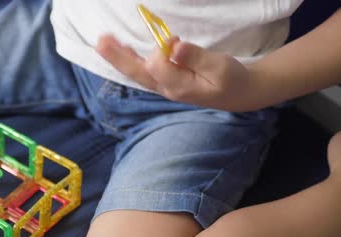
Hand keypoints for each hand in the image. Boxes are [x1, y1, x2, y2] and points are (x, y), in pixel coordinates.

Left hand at [96, 35, 253, 110]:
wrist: (239, 94)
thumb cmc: (232, 79)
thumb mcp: (220, 67)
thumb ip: (196, 58)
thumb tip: (174, 46)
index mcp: (178, 86)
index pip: (157, 64)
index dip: (161, 47)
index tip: (174, 38)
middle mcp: (166, 88)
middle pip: (137, 72)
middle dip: (118, 56)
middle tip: (101, 40)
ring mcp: (164, 87)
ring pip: (137, 73)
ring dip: (119, 57)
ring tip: (103, 43)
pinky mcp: (166, 83)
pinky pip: (142, 73)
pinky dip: (130, 61)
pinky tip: (123, 51)